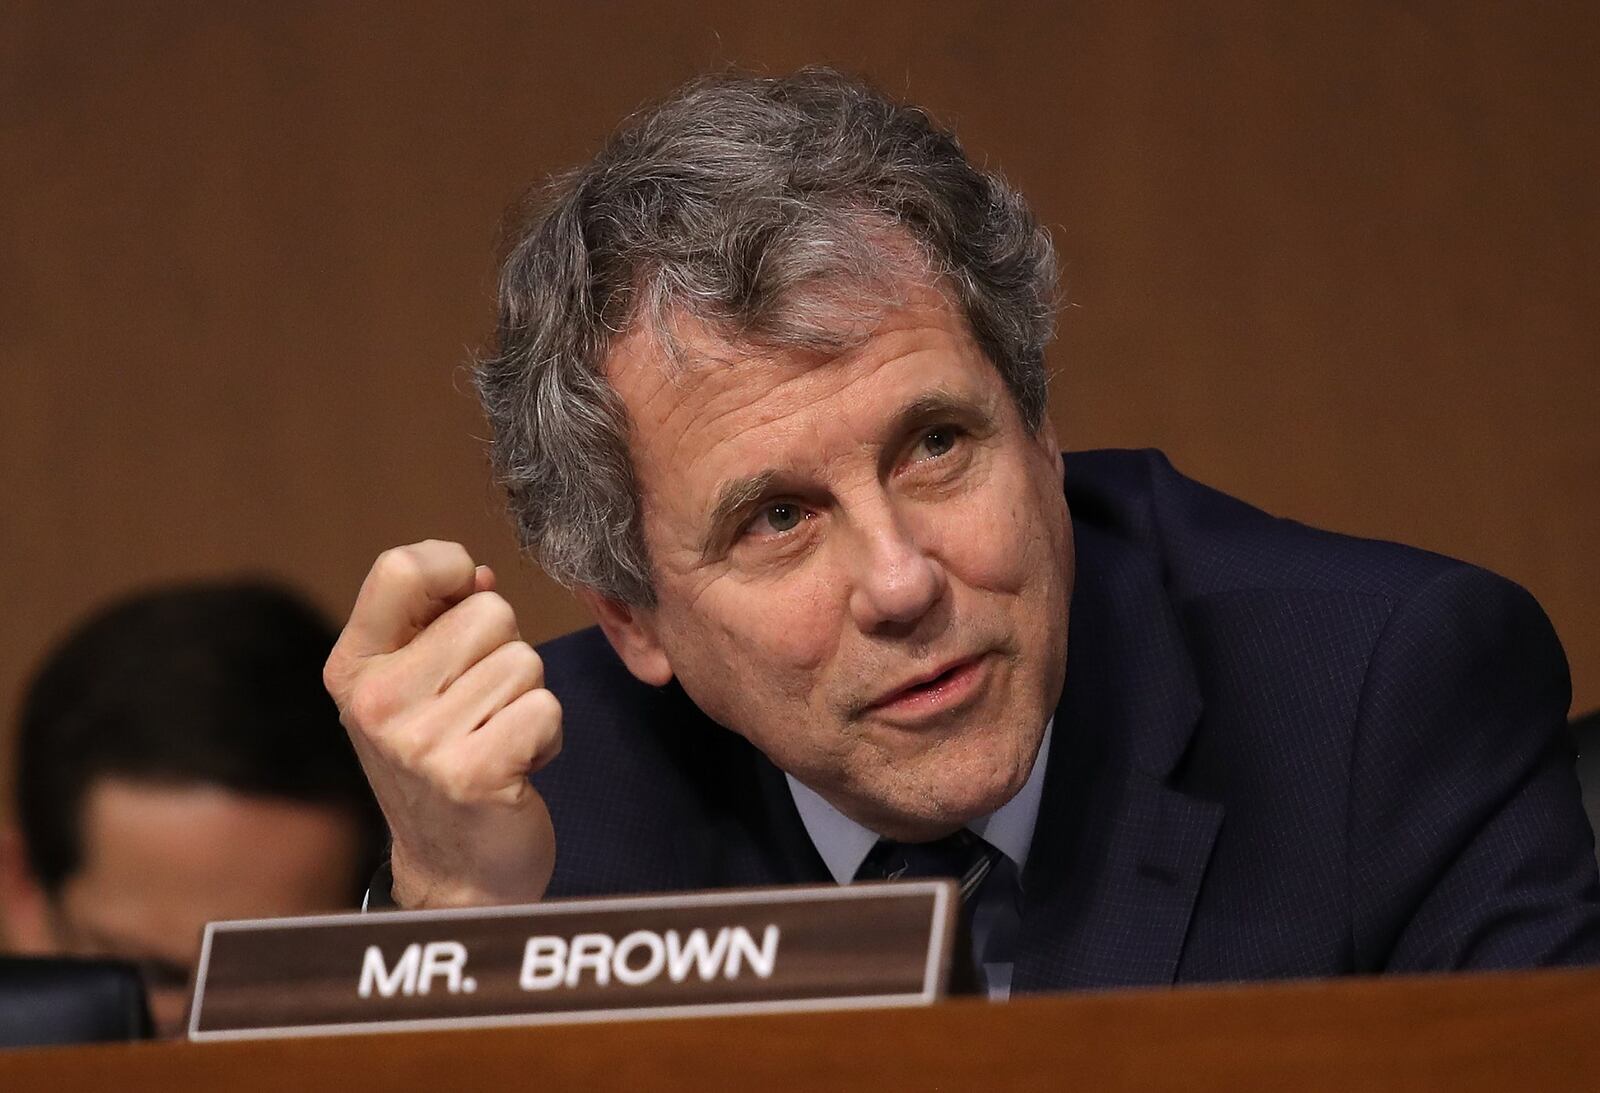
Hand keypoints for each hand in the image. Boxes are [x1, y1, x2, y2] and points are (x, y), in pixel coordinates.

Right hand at [324, 541, 560, 908]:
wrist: (452, 872)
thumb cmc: (440, 764)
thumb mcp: (413, 686)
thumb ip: (436, 621)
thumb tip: (478, 575)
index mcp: (354, 668)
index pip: (399, 567)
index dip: (450, 568)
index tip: (464, 601)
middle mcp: (376, 702)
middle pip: (488, 611)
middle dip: (504, 652)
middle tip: (481, 706)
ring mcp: (420, 741)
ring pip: (524, 661)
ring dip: (526, 698)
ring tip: (496, 738)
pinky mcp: (472, 774)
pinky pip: (545, 708)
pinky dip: (546, 736)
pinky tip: (516, 766)